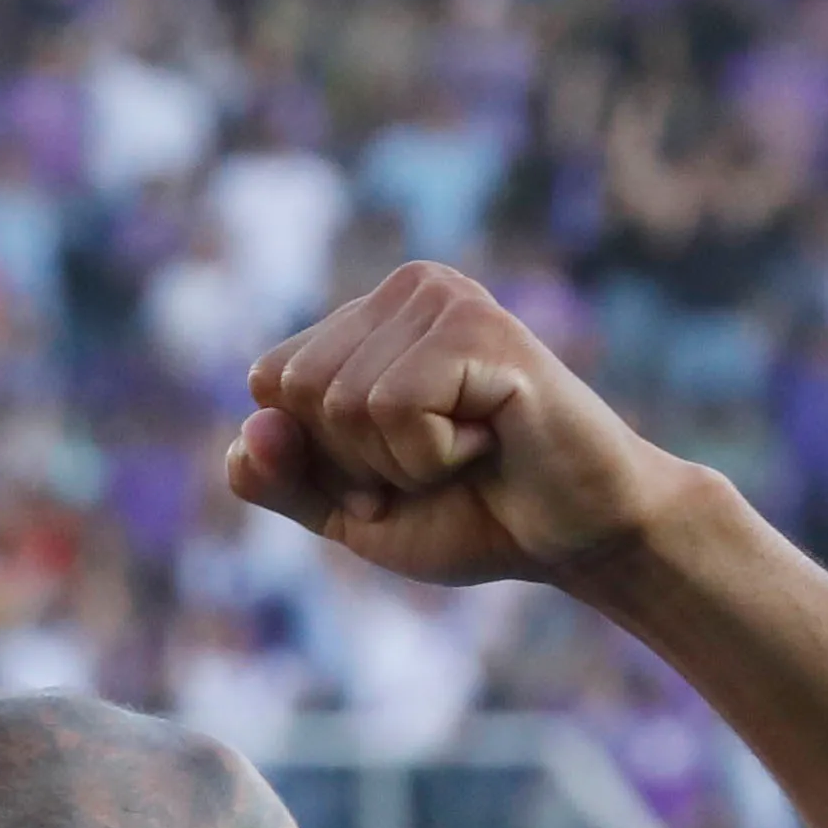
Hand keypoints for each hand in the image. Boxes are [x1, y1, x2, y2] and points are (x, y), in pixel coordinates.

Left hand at [224, 262, 696, 592]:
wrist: (578, 539)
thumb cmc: (470, 513)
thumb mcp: (345, 509)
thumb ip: (280, 477)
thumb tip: (250, 429)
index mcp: (365, 317)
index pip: (268, 383)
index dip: (316, 453)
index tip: (390, 469)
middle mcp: (404, 289)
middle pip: (297, 391)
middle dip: (356, 459)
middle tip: (436, 465)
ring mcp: (444, 297)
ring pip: (342, 402)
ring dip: (401, 462)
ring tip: (470, 449)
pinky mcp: (479, 325)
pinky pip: (395, 407)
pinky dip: (433, 456)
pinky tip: (492, 439)